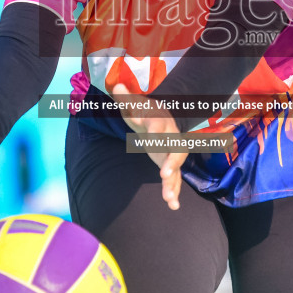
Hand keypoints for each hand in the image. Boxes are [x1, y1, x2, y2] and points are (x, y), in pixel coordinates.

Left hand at [110, 83, 186, 210]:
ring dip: (173, 185)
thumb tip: (115, 85)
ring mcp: (172, 153)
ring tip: (169, 199)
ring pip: (176, 170)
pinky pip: (175, 180)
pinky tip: (173, 207)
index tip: (150, 137)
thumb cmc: (145, 112)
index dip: (154, 131)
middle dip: (171, 163)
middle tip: (164, 175)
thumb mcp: (135, 104)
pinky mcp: (171, 165)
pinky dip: (174, 193)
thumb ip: (126, 98)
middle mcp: (170, 139)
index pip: (157, 125)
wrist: (162, 119)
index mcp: (160, 122)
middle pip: (174, 151)